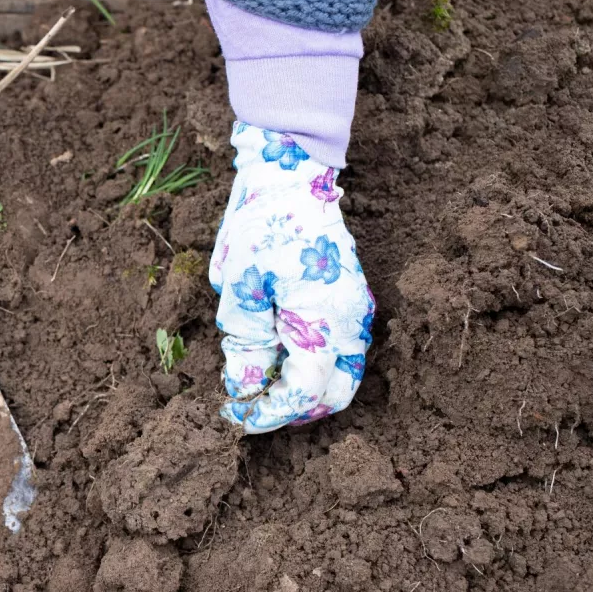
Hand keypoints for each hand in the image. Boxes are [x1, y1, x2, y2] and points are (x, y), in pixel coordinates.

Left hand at [208, 123, 374, 432]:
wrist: (291, 176)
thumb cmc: (263, 226)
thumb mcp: (240, 289)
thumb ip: (246, 344)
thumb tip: (244, 386)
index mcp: (325, 321)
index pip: (304, 393)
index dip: (268, 413)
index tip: (236, 415)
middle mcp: (351, 322)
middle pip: (333, 396)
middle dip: (292, 410)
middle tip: (252, 405)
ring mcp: (356, 311)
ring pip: (341, 376)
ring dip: (304, 390)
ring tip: (262, 383)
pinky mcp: (350, 300)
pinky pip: (340, 350)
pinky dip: (312, 366)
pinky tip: (278, 355)